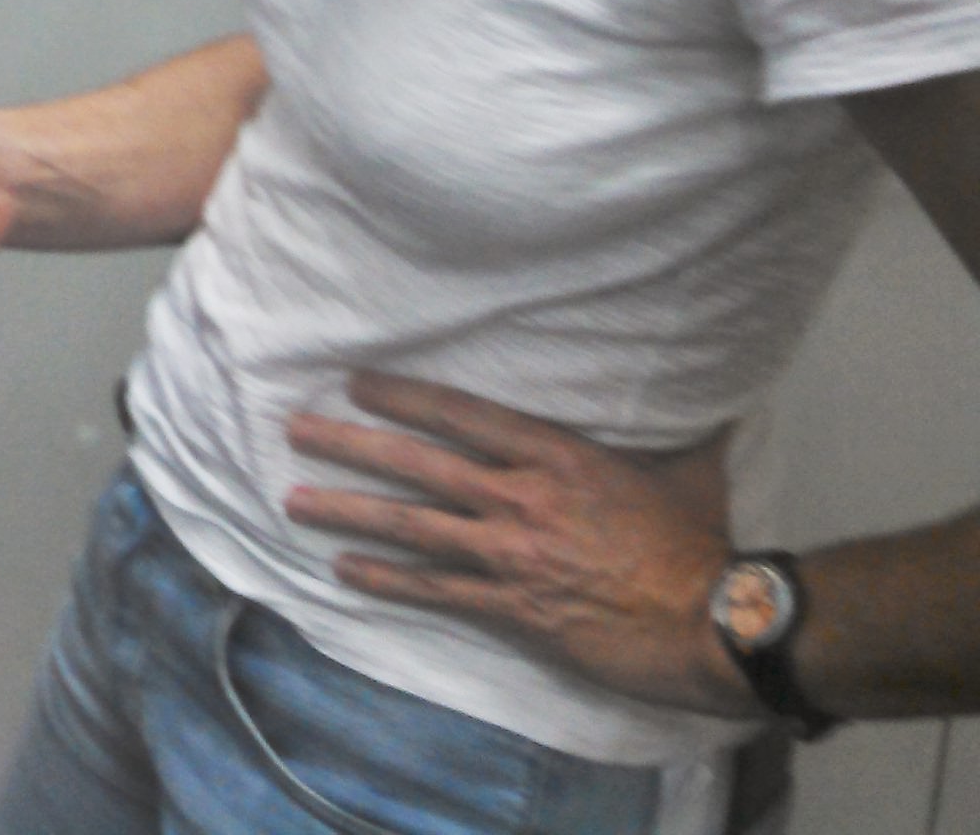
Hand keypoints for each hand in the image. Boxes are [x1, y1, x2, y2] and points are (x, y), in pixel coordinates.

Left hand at [284, 372, 756, 717]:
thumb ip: (678, 426)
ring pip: (413, 527)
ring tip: (296, 502)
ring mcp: (511, 555)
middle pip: (418, 464)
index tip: (357, 383)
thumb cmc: (702, 546)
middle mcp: (521, 499)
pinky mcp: (514, 609)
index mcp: (556, 457)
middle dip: (351, 444)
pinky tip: (345, 570)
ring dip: (350, 512)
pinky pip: (436, 590)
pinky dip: (386, 580)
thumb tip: (704, 389)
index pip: (461, 415)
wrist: (714, 626)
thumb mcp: (687, 469)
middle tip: (297, 430)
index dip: (404, 396)